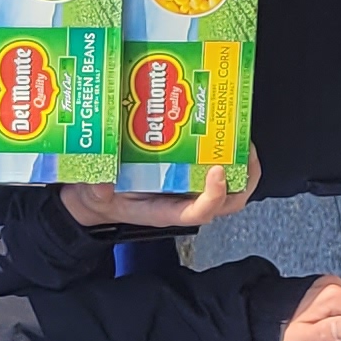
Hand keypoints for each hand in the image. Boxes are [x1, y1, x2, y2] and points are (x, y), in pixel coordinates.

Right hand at [59, 154, 259, 233]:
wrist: (98, 197)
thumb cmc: (102, 198)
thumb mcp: (93, 194)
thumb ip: (97, 190)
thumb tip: (103, 185)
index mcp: (166, 211)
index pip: (200, 211)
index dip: (214, 195)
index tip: (218, 171)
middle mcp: (184, 201)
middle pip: (228, 202)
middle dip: (245, 179)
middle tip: (246, 150)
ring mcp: (189, 189)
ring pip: (230, 186)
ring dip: (242, 165)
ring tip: (242, 137)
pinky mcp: (186, 174)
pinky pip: (214, 167)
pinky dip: (225, 151)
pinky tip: (221, 129)